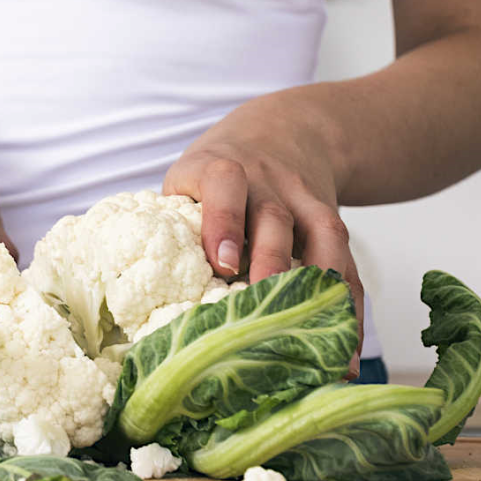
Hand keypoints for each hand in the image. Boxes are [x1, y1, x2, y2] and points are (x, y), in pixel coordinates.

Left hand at [164, 92, 363, 373]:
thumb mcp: (188, 181)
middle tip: (263, 307)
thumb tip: (131, 304)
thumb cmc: (217, 174)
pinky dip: (349, 306)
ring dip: (320, 287)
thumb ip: (172, 226)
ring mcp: (305, 202)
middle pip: (274, 219)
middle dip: (271, 263)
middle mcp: (268, 182)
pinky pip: (347, 264)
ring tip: (315, 338)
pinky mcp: (331, 223)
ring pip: (322, 237)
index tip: (222, 263)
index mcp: (222, 169)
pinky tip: (347, 349)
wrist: (285, 131)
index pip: (224, 184)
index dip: (223, 222)